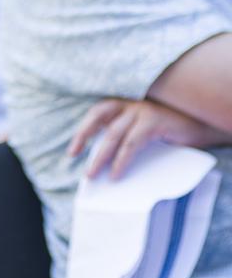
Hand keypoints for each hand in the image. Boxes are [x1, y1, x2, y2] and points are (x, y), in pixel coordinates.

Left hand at [68, 98, 223, 178]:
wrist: (205, 128)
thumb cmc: (174, 133)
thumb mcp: (145, 134)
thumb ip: (127, 140)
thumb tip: (105, 163)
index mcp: (127, 105)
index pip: (98, 113)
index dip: (84, 130)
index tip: (73, 152)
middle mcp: (132, 103)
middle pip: (99, 117)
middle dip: (83, 138)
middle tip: (75, 158)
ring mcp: (143, 110)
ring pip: (113, 134)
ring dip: (101, 156)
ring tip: (93, 174)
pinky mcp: (154, 121)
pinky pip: (131, 143)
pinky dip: (121, 160)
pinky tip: (117, 173)